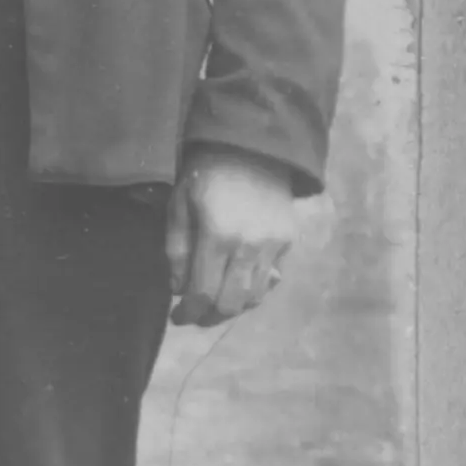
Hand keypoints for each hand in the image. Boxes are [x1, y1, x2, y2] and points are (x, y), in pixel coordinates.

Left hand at [165, 147, 294, 326]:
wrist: (251, 148)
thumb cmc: (205, 175)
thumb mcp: (179, 206)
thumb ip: (177, 251)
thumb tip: (180, 290)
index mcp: (217, 236)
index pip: (203, 293)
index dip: (189, 312)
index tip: (178, 317)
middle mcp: (250, 247)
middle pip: (231, 303)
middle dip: (210, 317)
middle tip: (196, 316)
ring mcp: (274, 246)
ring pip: (255, 297)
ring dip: (233, 306)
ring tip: (215, 302)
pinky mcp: (289, 242)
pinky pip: (271, 281)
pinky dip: (254, 291)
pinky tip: (237, 284)